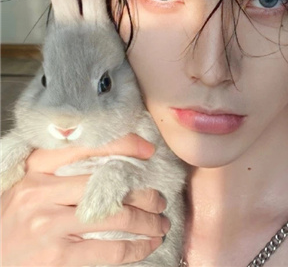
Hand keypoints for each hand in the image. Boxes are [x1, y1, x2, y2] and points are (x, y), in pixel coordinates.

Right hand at [1, 134, 169, 265]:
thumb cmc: (13, 216)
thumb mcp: (30, 184)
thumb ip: (62, 172)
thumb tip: (112, 164)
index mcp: (36, 167)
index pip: (88, 145)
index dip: (124, 144)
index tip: (148, 150)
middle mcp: (41, 191)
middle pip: (109, 185)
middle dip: (144, 194)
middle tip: (160, 200)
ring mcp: (48, 224)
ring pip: (115, 218)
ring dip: (147, 222)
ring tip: (160, 224)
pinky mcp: (54, 257)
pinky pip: (108, 251)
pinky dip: (135, 248)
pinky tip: (146, 246)